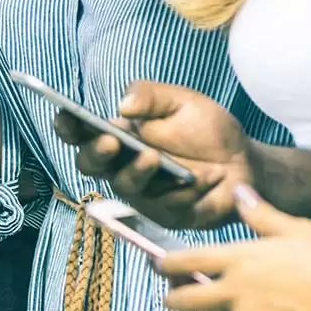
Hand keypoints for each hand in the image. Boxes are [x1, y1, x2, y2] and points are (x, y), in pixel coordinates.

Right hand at [56, 81, 249, 229]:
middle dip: (95, 153)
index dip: (68, 126)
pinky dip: (183, 191)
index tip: (66, 116)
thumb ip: (151, 96)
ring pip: (124, 187)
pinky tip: (202, 180)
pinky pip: (164, 206)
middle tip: (111, 142)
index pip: (82, 132)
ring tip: (153, 157)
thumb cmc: (207, 130)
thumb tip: (124, 105)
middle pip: (90, 164)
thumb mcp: (181, 101)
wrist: (245, 162)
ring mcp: (141, 193)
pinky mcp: (165, 214)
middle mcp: (121, 166)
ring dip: (136, 172)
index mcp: (118, 135)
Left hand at [160, 187, 310, 310]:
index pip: (183, 261)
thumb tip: (239, 191)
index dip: (163, 264)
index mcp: (237, 259)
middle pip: (178, 301)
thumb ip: (262, 215)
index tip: (158, 264)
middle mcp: (231, 292)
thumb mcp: (299, 232)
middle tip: (180, 295)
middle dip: (174, 298)